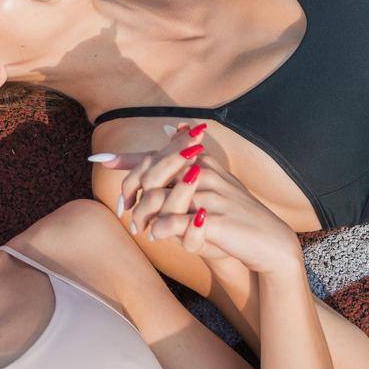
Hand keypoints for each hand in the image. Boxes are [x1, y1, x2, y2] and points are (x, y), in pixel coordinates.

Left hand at [92, 130, 304, 275]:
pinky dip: (162, 230)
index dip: (126, 160)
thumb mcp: (210, 185)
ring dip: (144, 217)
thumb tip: (169, 126)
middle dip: (132, 194)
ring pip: (159, 202)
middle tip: (123, 210)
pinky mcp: (214, 220)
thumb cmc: (234, 214)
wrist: (269, 243)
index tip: (99, 158)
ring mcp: (209, 196)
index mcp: (200, 162)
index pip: (156, 157)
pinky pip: (177, 224)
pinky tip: (156, 236)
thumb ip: (186, 162)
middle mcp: (203, 173)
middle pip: (152, 178)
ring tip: (140, 229)